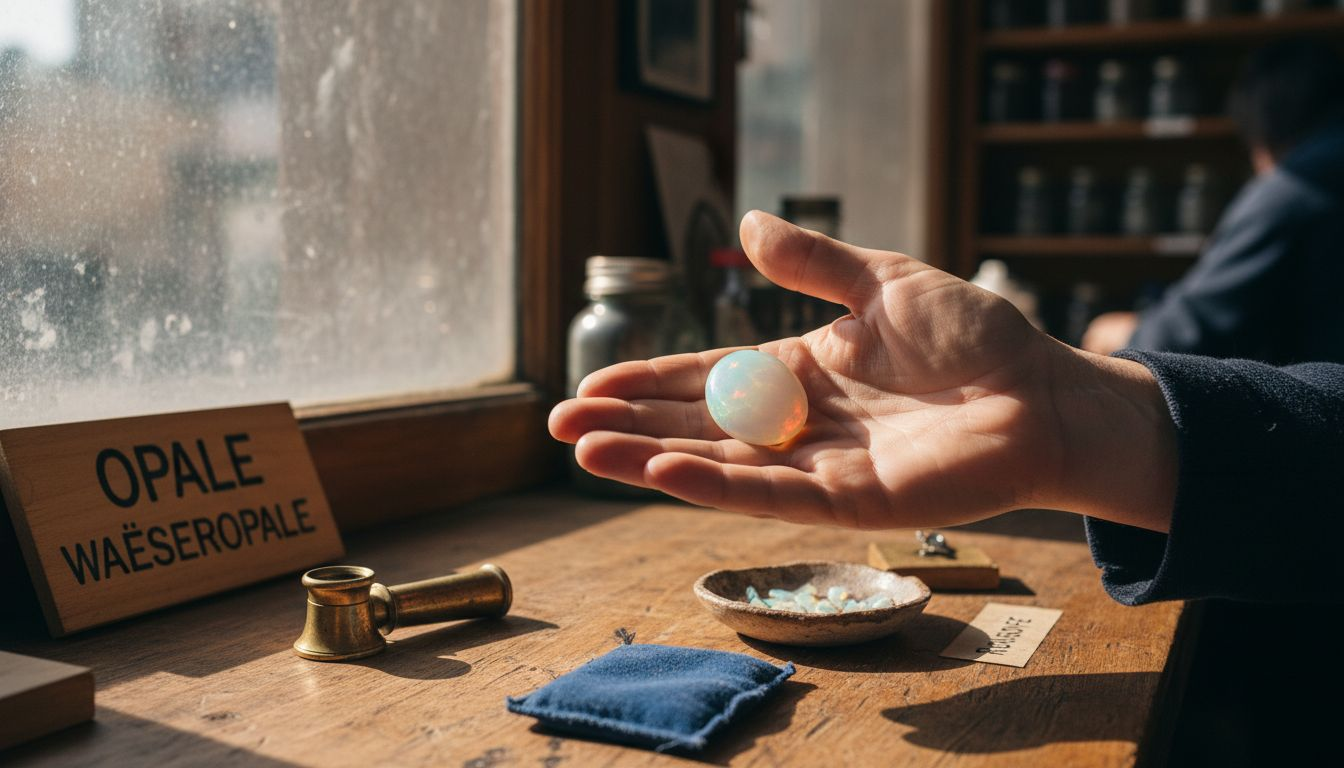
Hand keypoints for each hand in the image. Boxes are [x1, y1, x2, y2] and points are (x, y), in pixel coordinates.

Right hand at [550, 212, 1175, 531]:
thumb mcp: (883, 279)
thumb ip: (814, 262)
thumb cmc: (975, 336)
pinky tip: (661, 470)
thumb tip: (745, 221)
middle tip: (560, 424)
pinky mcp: (848, 503)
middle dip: (628, 426)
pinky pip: (769, 495)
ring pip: (718, 467)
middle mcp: (799, 424)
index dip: (648, 382)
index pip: (707, 379)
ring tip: (586, 451)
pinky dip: (713, 486)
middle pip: (696, 428)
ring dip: (650, 459)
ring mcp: (819, 467)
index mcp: (800, 371)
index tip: (590, 384)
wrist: (1044, 392)